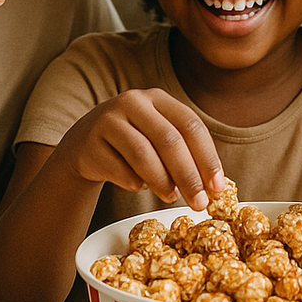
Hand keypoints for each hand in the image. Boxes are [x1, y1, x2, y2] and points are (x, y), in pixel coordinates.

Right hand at [57, 88, 224, 209]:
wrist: (84, 145)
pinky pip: (118, 169)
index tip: (217, 187)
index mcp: (158, 98)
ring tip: (171, 197)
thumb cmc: (133, 143)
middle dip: (188, 176)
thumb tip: (213, 187)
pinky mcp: (90, 143)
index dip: (207, 157)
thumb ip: (184, 153)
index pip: (190, 125)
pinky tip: (139, 187)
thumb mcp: (158, 137)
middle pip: (169, 140)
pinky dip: (133, 183)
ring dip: (162, 182)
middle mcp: (133, 102)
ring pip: (143, 154)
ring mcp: (108, 120)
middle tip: (199, 203)